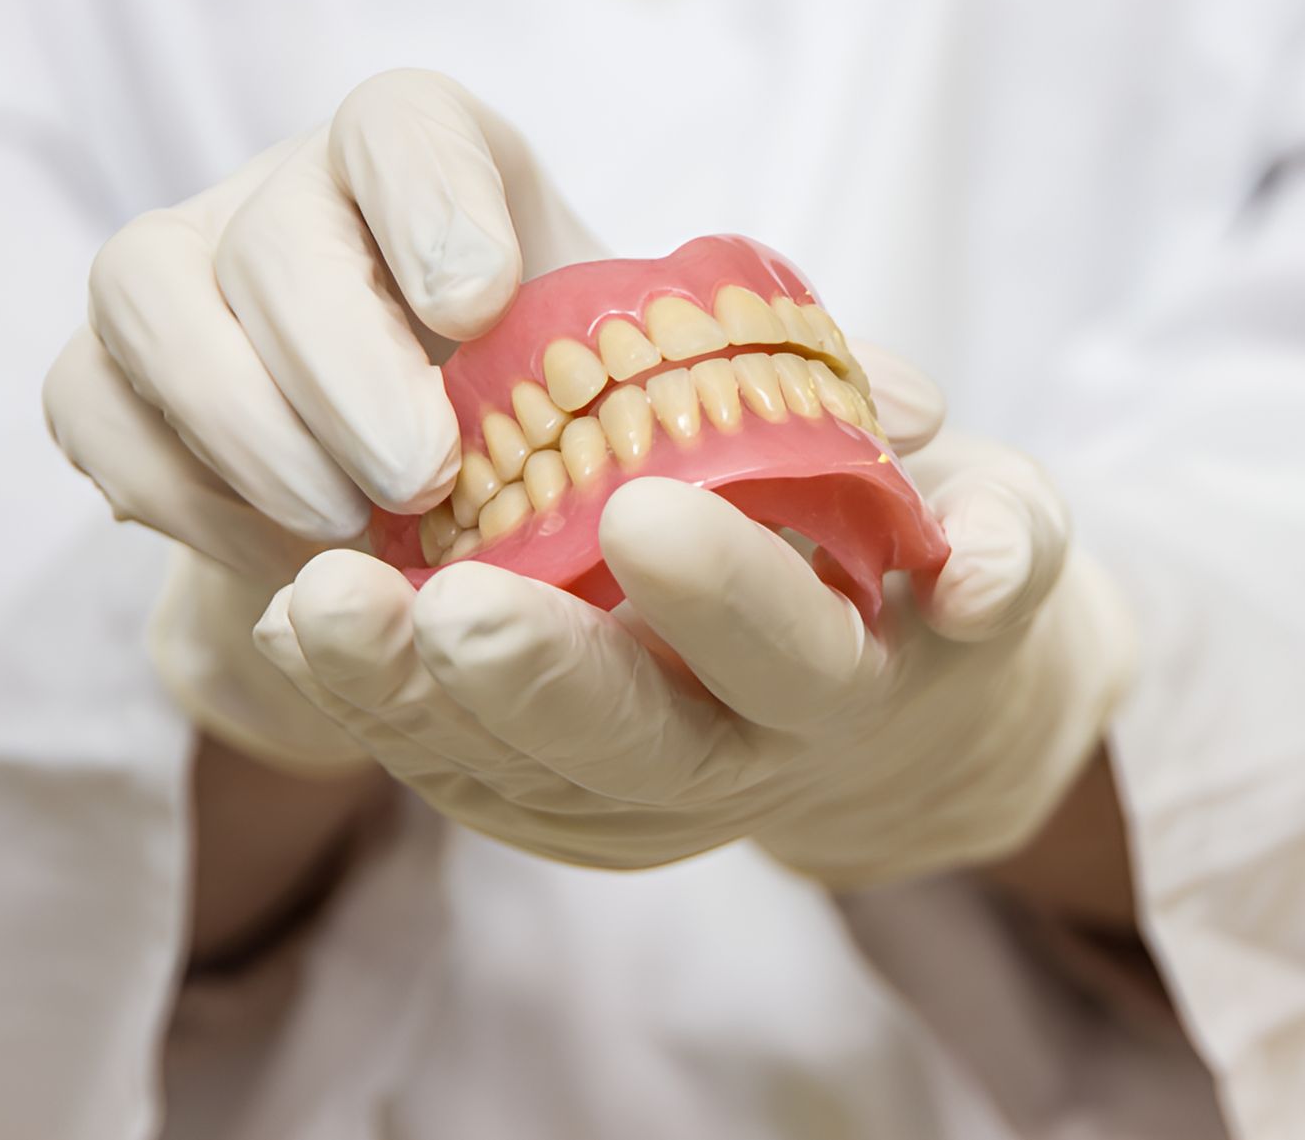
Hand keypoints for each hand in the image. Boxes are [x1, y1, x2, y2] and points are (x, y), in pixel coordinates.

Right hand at [43, 70, 601, 769]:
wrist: (428, 501)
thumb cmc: (547, 424)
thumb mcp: (622, 383)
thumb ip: (658, 375)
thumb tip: (754, 411)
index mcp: (430, 169)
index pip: (405, 125)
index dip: (432, 206)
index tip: (479, 309)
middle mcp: (293, 194)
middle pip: (276, 232)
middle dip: (344, 365)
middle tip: (421, 481)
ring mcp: (181, 269)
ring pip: (151, 297)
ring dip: (247, 428)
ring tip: (344, 533)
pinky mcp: (106, 366)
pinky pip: (91, 406)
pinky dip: (180, 494)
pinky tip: (281, 559)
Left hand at [255, 355, 1138, 885]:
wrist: (875, 688)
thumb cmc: (918, 559)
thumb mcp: (1003, 525)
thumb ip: (1005, 533)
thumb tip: (978, 573)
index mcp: (845, 687)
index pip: (790, 660)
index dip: (727, 599)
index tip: (646, 505)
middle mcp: (736, 767)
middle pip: (634, 750)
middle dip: (541, 679)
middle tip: (453, 600)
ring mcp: (631, 798)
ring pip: (516, 774)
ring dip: (412, 699)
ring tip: (324, 604)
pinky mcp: (548, 800)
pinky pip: (454, 768)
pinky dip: (372, 707)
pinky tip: (299, 624)